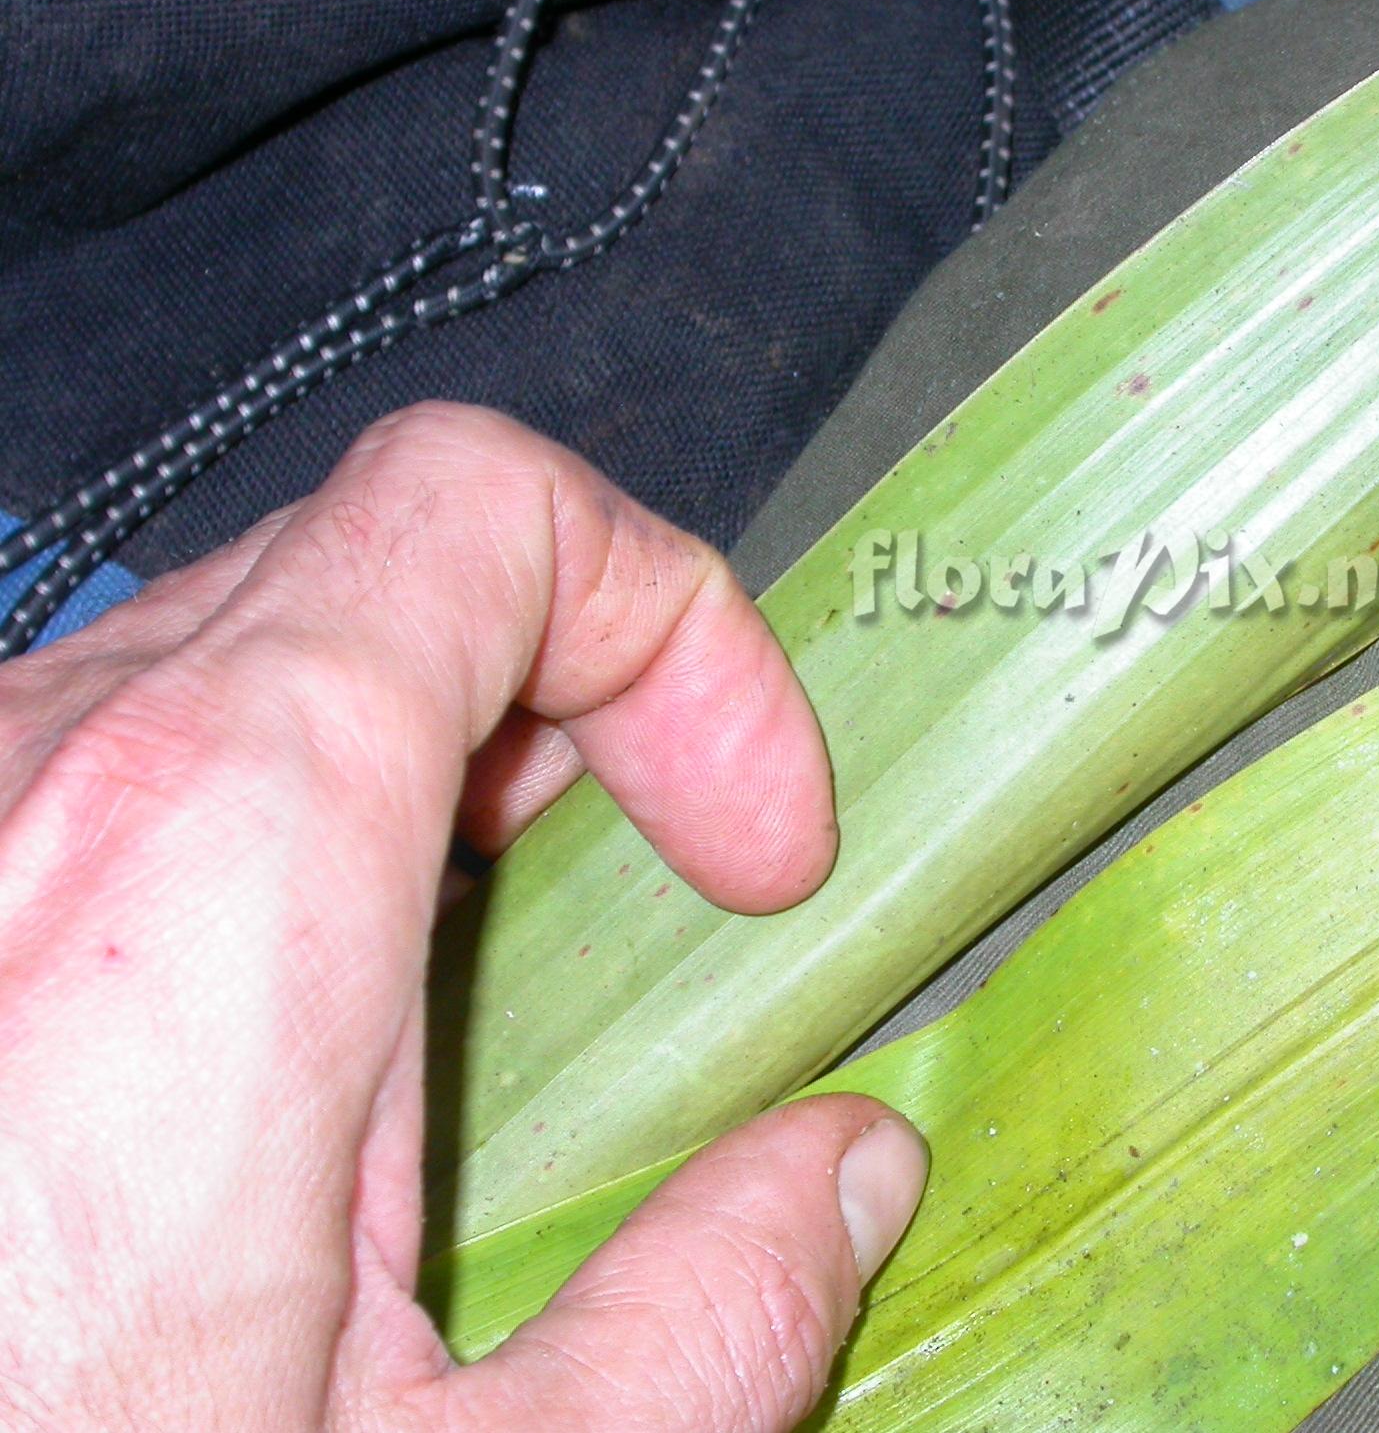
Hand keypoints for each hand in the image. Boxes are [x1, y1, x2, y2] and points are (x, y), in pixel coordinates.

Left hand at [0, 403, 926, 1431]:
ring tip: (453, 1026)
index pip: (483, 515)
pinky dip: (254, 842)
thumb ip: (705, 1323)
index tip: (748, 848)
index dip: (680, 632)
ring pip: (233, 664)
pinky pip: (98, 770)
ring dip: (415, 783)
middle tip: (653, 904)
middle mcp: (29, 789)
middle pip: (378, 572)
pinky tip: (259, 1079)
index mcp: (213, 865)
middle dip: (576, 713)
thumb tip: (839, 1183)